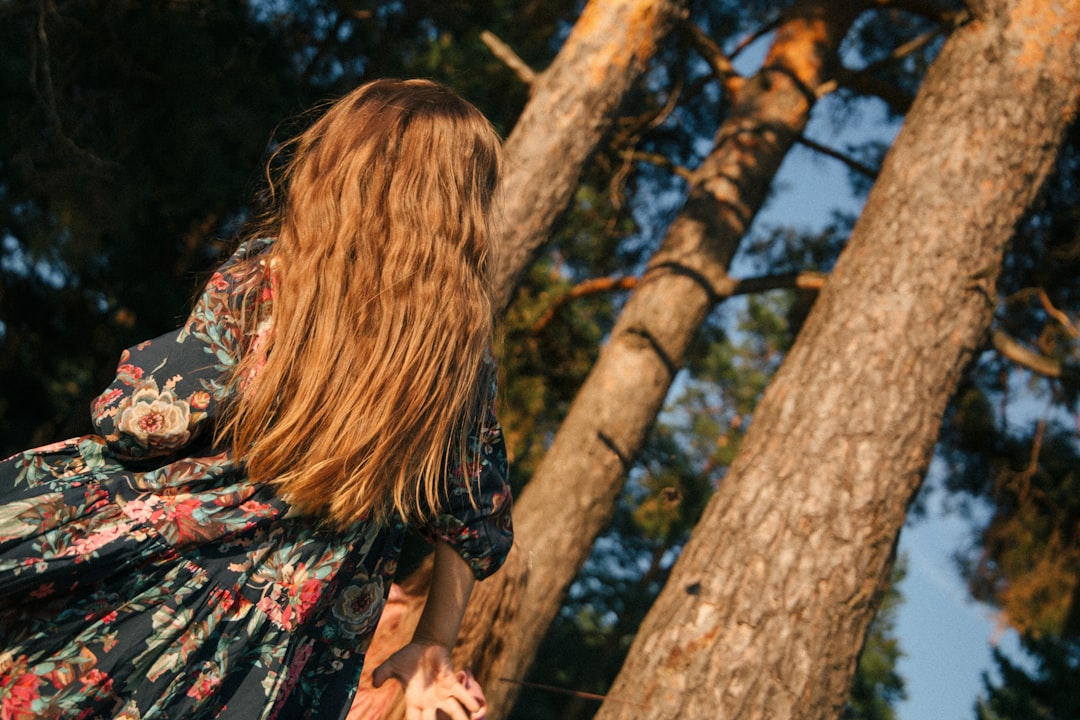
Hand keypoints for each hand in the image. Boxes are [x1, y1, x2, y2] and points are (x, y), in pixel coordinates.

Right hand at [371, 642, 485, 719]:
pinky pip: (461, 695)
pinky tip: (477, 709)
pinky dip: (469, 701)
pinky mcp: (451, 682)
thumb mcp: (392, 665)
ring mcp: (442, 694)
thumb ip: (382, 674)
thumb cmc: (408, 658)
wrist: (425, 645)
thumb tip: (373, 683)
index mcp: (414, 701)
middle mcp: (429, 702)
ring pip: (453, 712)